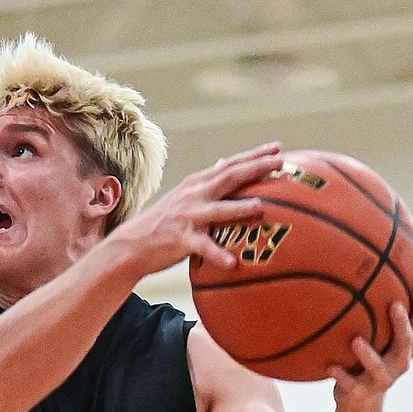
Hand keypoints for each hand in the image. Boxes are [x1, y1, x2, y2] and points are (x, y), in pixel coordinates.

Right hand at [115, 143, 282, 278]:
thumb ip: (206, 182)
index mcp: (197, 183)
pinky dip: (217, 255)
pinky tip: (232, 263)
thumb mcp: (185, 195)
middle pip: (228, 177)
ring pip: (218, 210)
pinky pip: (203, 247)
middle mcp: (194, 195)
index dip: (254, 155)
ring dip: (239, 208)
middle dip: (255, 168)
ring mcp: (188, 216)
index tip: (278, 148)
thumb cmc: (164, 221)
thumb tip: (224, 162)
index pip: (230, 164)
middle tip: (279, 162)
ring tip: (260, 206)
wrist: (133, 244)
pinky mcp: (182, 240)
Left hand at [328, 277, 412, 405]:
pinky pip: (349, 384)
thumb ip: (378, 313)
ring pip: (378, 367)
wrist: (359, 402)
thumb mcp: (379, 337)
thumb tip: (373, 270)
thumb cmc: (368, 359)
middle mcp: (398, 363)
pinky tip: (329, 366)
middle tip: (394, 305)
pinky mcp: (361, 392)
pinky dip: (340, 375)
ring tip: (355, 340)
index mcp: (406, 347)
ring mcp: (380, 379)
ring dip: (367, 354)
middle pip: (405, 342)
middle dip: (401, 324)